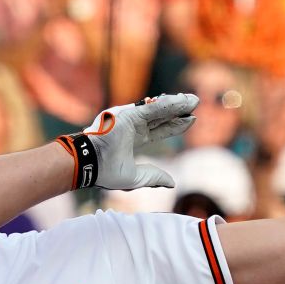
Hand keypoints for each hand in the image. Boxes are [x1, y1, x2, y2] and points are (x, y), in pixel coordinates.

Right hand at [57, 94, 198, 189]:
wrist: (89, 165)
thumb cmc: (106, 172)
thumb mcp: (135, 177)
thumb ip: (154, 177)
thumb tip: (172, 183)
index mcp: (133, 138)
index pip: (159, 129)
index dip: (175, 125)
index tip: (191, 120)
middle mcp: (133, 125)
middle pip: (161, 116)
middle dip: (179, 110)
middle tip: (195, 104)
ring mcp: (130, 118)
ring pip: (159, 109)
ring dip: (177, 104)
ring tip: (194, 100)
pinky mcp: (129, 114)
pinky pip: (153, 108)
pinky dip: (169, 104)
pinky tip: (183, 102)